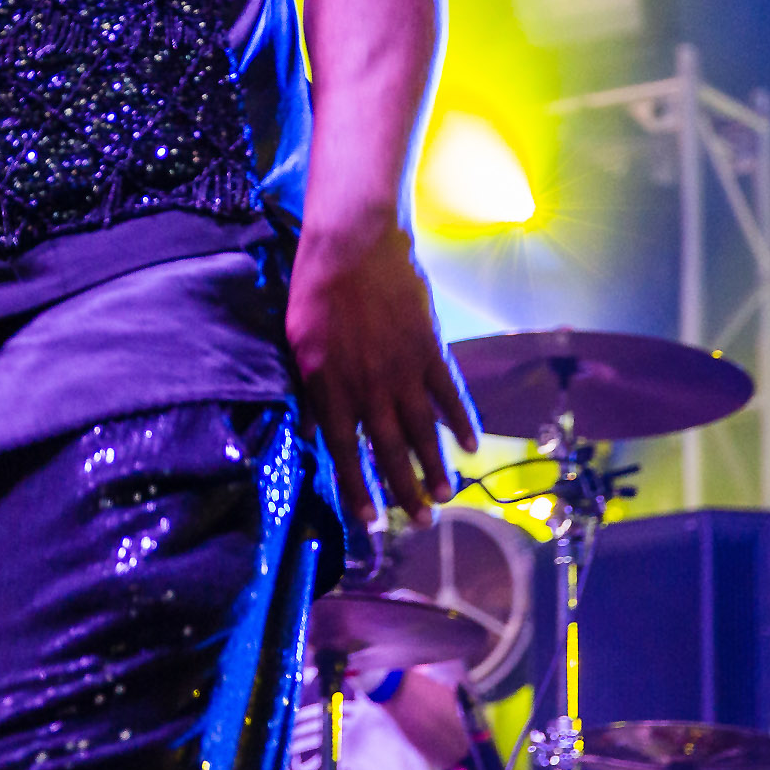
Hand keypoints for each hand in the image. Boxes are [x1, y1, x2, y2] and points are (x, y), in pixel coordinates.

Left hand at [285, 221, 479, 529]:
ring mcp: (403, 370)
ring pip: (424, 432)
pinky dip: (463, 421)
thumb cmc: (317, 289)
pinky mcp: (431, 349)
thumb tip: (313, 431)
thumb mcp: (298, 343)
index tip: (370, 522)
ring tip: (445, 497)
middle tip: (420, 524)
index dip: (359, 490)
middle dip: (404, 492)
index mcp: (330, 388)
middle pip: (390, 452)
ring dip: (436, 468)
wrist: (354, 244)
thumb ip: (310, 391)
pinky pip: (450, 394)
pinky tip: (471, 445)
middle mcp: (369, 388)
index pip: (346, 453)